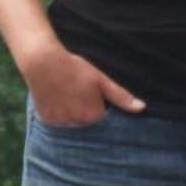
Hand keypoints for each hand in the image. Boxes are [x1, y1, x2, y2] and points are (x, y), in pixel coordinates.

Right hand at [21, 41, 143, 126]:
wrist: (43, 62)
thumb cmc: (75, 68)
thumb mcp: (101, 79)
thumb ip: (121, 96)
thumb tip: (142, 108)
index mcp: (92, 116)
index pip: (103, 115)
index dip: (101, 101)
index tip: (93, 89)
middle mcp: (76, 123)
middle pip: (87, 119)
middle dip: (87, 107)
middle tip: (79, 88)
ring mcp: (59, 123)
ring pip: (72, 120)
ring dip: (73, 111)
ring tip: (68, 90)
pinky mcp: (46, 119)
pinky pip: (58, 119)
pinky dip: (59, 111)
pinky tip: (58, 95)